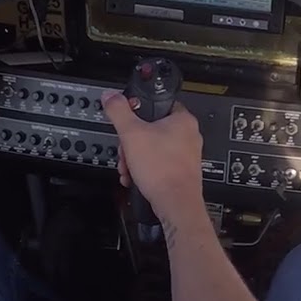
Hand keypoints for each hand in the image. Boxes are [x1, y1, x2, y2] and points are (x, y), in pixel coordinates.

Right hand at [101, 90, 203, 221]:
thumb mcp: (132, 134)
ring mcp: (186, 154)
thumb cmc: (163, 170)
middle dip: (131, 144)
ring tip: (130, 168)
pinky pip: (158, 164)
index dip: (137, 114)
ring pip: (152, 149)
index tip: (128, 123)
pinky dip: (144, 170)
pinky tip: (136, 178)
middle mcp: (188, 135)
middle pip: (151, 130)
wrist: (175, 203)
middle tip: (126, 152)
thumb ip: (119, 111)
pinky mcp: (181, 170)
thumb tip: (111, 97)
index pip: (157, 104)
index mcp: (183, 119)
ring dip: (134, 159)